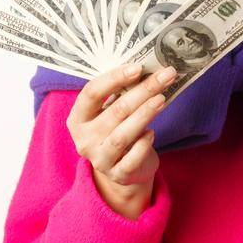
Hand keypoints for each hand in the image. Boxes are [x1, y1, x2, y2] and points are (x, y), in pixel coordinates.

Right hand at [66, 62, 176, 214]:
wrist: (124, 169)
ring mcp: (99, 159)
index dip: (114, 78)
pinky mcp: (118, 175)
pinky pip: (132, 158)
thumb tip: (147, 69)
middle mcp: (84, 139)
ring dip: (144, 114)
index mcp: (78, 119)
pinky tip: (152, 133)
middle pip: (114, 111)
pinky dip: (143, 144)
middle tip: (164, 77)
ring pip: (122, 135)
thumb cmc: (118, 131)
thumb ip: (121, 93)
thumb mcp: (111, 112)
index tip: (138, 67)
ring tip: (162, 99)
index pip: (91, 93)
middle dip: (142, 91)